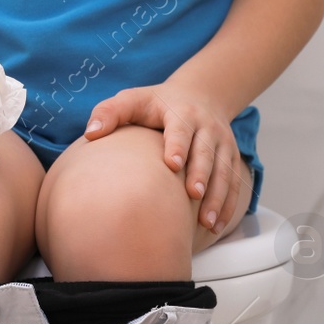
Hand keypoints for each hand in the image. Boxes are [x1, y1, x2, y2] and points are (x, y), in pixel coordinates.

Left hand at [84, 82, 244, 233]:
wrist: (200, 95)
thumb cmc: (156, 105)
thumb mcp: (133, 100)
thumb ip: (110, 112)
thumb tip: (90, 132)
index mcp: (180, 113)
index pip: (180, 129)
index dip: (178, 145)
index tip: (173, 164)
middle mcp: (206, 126)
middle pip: (206, 152)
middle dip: (202, 173)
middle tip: (194, 195)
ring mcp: (222, 142)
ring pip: (223, 171)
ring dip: (217, 197)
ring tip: (207, 222)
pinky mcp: (231, 156)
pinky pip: (233, 182)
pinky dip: (228, 204)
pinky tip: (216, 227)